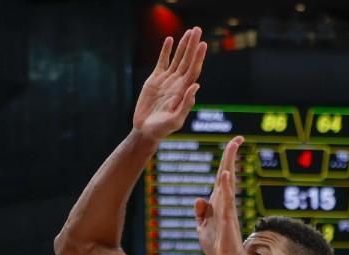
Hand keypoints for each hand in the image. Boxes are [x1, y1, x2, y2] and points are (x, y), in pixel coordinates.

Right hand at [133, 27, 206, 141]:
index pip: (193, 70)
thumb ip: (186, 104)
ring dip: (183, 45)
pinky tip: (170, 40)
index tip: (203, 44)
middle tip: (197, 29)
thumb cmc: (161, 130)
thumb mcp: (175, 120)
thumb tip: (196, 85)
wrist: (145, 131)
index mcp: (183, 91)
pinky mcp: (155, 80)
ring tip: (189, 32)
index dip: (198, 57)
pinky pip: (162, 62)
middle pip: (187, 60)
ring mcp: (167, 80)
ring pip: (177, 58)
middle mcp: (177, 83)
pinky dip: (166, 51)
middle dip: (192, 45)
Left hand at [195, 135, 248, 254]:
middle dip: (231, 156)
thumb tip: (200, 199)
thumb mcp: (202, 227)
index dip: (226, 161)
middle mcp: (225, 203)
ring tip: (232, 147)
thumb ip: (201, 212)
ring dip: (229, 165)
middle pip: (227, 175)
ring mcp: (228, 210)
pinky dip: (225, 187)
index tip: (232, 144)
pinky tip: (225, 175)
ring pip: (228, 183)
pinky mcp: (227, 220)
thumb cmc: (217, 245)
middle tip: (238, 138)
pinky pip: (227, 200)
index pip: (222, 178)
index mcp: (218, 203)